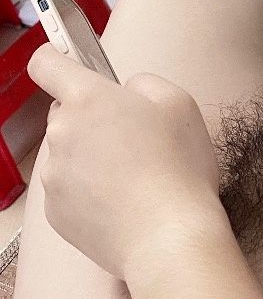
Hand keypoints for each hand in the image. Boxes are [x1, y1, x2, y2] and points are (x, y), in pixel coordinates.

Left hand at [28, 44, 226, 280]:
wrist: (170, 238)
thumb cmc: (180, 169)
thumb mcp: (180, 103)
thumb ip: (144, 84)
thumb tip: (127, 93)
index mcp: (88, 99)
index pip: (46, 63)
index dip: (55, 60)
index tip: (66, 65)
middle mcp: (61, 134)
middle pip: (65, 114)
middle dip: (92, 121)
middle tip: (134, 140)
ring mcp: (54, 176)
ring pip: (68, 155)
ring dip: (92, 159)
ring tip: (135, 180)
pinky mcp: (56, 213)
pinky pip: (70, 191)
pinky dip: (91, 194)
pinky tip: (124, 204)